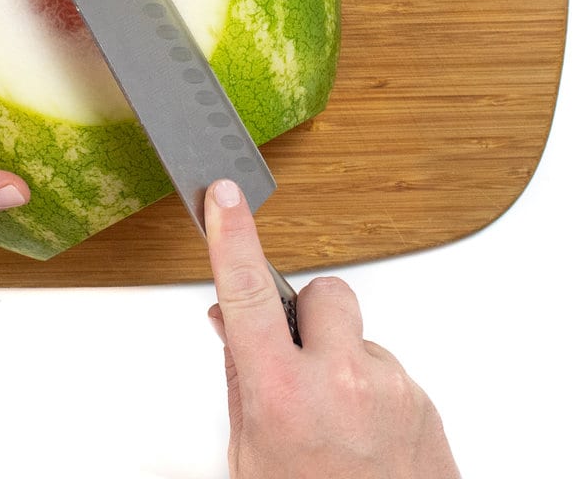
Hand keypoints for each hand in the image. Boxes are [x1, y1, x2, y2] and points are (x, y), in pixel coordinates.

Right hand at [205, 179, 459, 478]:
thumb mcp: (249, 453)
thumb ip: (240, 377)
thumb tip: (230, 319)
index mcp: (281, 394)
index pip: (247, 294)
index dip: (231, 236)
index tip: (223, 197)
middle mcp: (341, 382)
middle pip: (327, 294)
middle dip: (311, 316)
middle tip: (301, 360)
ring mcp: (391, 390)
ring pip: (358, 338)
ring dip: (344, 364)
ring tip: (339, 424)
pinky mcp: (426, 403)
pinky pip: (388, 370)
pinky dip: (372, 392)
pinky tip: (366, 439)